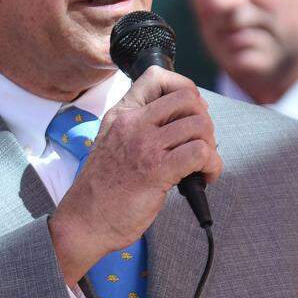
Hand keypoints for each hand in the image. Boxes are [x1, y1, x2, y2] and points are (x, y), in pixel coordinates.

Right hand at [49, 67, 222, 284]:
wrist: (85, 220)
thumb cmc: (103, 188)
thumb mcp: (112, 142)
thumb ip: (138, 126)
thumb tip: (181, 120)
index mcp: (122, 114)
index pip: (157, 77)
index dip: (184, 88)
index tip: (189, 112)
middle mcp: (133, 123)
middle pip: (188, 98)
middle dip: (204, 121)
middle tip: (199, 144)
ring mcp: (145, 146)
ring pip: (199, 125)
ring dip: (210, 146)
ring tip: (202, 165)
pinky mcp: (157, 171)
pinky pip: (200, 154)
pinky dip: (212, 166)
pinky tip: (204, 177)